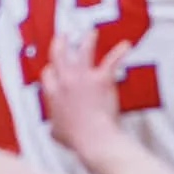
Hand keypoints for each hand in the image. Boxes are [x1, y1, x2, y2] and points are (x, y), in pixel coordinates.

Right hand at [44, 36, 128, 162]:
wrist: (93, 139)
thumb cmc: (77, 139)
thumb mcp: (57, 133)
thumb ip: (54, 126)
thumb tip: (54, 129)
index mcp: (52, 94)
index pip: (48, 73)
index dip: (52, 70)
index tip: (55, 69)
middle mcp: (65, 81)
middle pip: (59, 54)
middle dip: (61, 42)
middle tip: (64, 35)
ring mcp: (83, 78)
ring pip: (83, 50)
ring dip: (88, 40)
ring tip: (91, 33)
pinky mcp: (101, 79)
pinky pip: (112, 60)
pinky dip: (120, 51)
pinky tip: (126, 45)